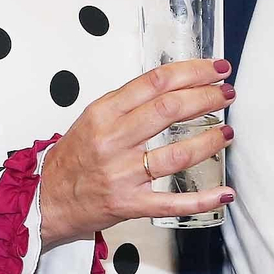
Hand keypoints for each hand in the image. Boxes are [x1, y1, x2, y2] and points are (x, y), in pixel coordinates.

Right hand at [39, 59, 233, 245]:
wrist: (46, 198)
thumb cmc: (73, 158)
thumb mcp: (93, 119)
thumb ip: (129, 103)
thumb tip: (174, 86)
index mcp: (104, 113)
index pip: (155, 82)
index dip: (192, 72)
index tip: (215, 69)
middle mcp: (113, 141)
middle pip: (169, 110)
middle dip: (206, 98)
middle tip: (226, 93)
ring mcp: (122, 174)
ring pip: (176, 154)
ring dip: (209, 140)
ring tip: (227, 132)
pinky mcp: (129, 204)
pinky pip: (172, 202)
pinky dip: (202, 199)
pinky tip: (224, 191)